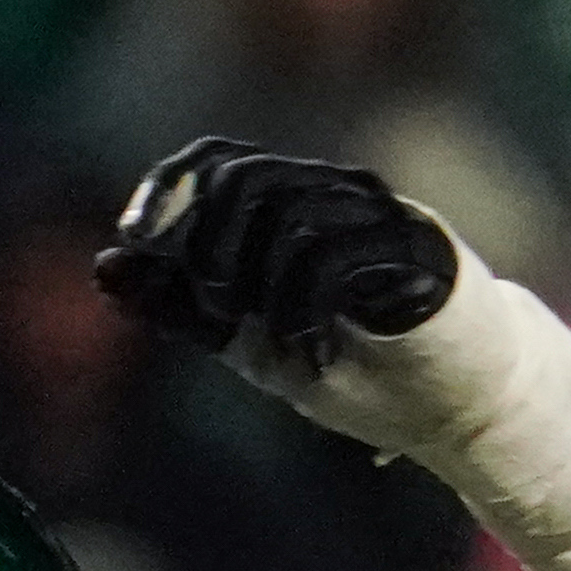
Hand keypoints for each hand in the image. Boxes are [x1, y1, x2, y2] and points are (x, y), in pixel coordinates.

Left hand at [94, 139, 457, 370]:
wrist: (467, 408)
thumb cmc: (367, 374)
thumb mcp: (255, 346)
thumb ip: (188, 309)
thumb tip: (103, 267)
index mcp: (299, 207)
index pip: (217, 161)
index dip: (168, 190)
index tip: (135, 239)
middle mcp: (339, 196)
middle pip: (240, 181)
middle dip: (204, 247)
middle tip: (218, 311)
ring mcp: (381, 219)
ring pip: (280, 211)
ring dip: (253, 283)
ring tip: (273, 341)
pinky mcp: (415, 253)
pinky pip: (328, 255)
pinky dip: (299, 307)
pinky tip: (310, 348)